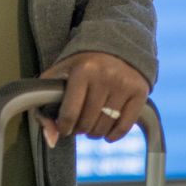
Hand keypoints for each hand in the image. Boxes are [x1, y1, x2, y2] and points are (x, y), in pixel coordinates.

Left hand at [36, 52, 150, 147]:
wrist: (113, 46)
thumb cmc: (80, 65)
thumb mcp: (58, 75)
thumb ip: (45, 104)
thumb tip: (51, 139)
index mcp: (82, 70)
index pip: (70, 112)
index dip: (64, 127)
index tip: (64, 128)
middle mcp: (105, 76)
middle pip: (88, 121)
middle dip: (80, 130)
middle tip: (78, 127)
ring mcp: (124, 84)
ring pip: (106, 125)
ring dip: (95, 133)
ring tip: (90, 129)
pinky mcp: (140, 91)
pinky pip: (126, 125)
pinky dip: (114, 135)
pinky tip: (107, 135)